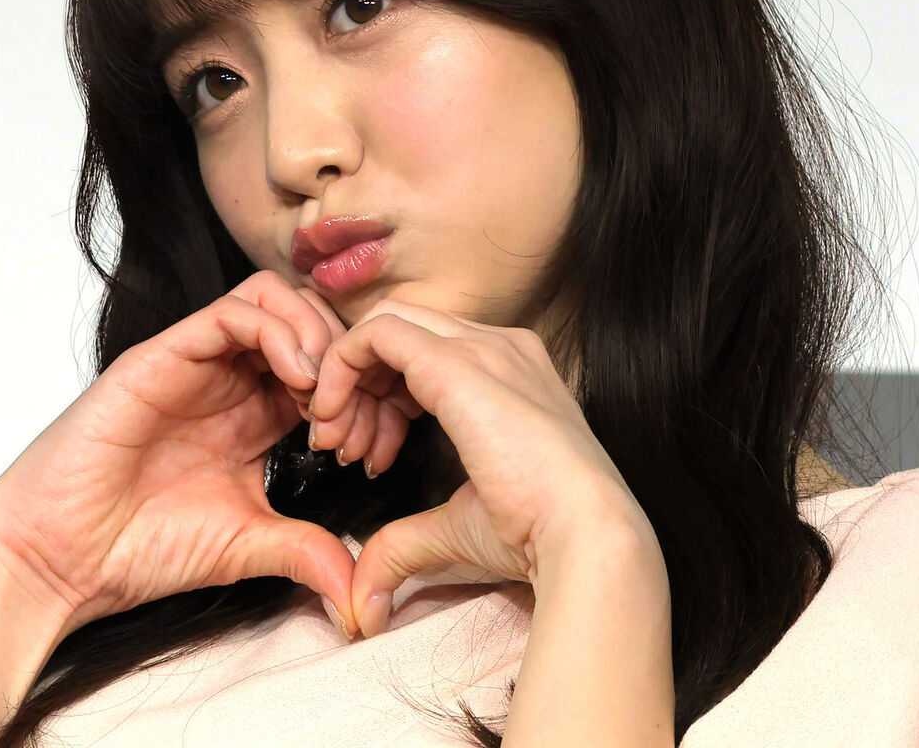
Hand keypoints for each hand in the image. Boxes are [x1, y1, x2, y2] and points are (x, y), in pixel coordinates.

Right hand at [0, 270, 421, 637]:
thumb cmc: (141, 548)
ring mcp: (198, 360)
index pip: (325, 365)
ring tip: (321, 393)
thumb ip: (306, 550)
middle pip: (308, 318)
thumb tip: (361, 590)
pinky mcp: (166, 352)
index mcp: (254, 411)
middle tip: (346, 415)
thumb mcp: (247, 545)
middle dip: (344, 356)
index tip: (365, 446)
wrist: (60, 559)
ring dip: (316, 334)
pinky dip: (280, 331)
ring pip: (276, 298)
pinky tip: (296, 378)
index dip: (357, 392)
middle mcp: (230, 376)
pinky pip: (235, 310)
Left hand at [306, 300, 665, 637]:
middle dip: (360, 385)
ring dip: (347, 380)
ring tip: (340, 445)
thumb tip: (367, 593)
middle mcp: (498, 346)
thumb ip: (407, 541)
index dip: (384, 397)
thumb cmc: (537, 533)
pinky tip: (334, 415)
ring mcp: (480, 347)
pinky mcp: (455, 362)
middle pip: (402, 334)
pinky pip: (376, 333)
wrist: (584, 531)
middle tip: (343, 446)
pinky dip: (341, 365)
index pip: (426, 354)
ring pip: (385, 326)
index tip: (367, 454)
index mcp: (510, 371)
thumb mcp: (458, 527)